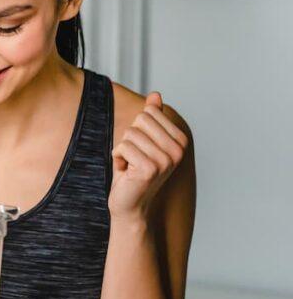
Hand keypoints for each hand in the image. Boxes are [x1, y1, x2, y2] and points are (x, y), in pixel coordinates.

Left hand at [109, 92, 188, 221]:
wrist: (129, 204)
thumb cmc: (133, 171)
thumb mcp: (143, 140)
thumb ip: (151, 118)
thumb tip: (155, 94)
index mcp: (180, 140)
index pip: (148, 112)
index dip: (137, 129)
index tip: (141, 148)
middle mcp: (178, 150)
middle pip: (140, 120)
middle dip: (129, 138)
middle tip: (133, 158)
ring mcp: (166, 160)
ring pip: (130, 134)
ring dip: (122, 150)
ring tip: (130, 166)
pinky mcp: (149, 169)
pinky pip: (123, 147)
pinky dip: (117, 158)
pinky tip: (125, 172)